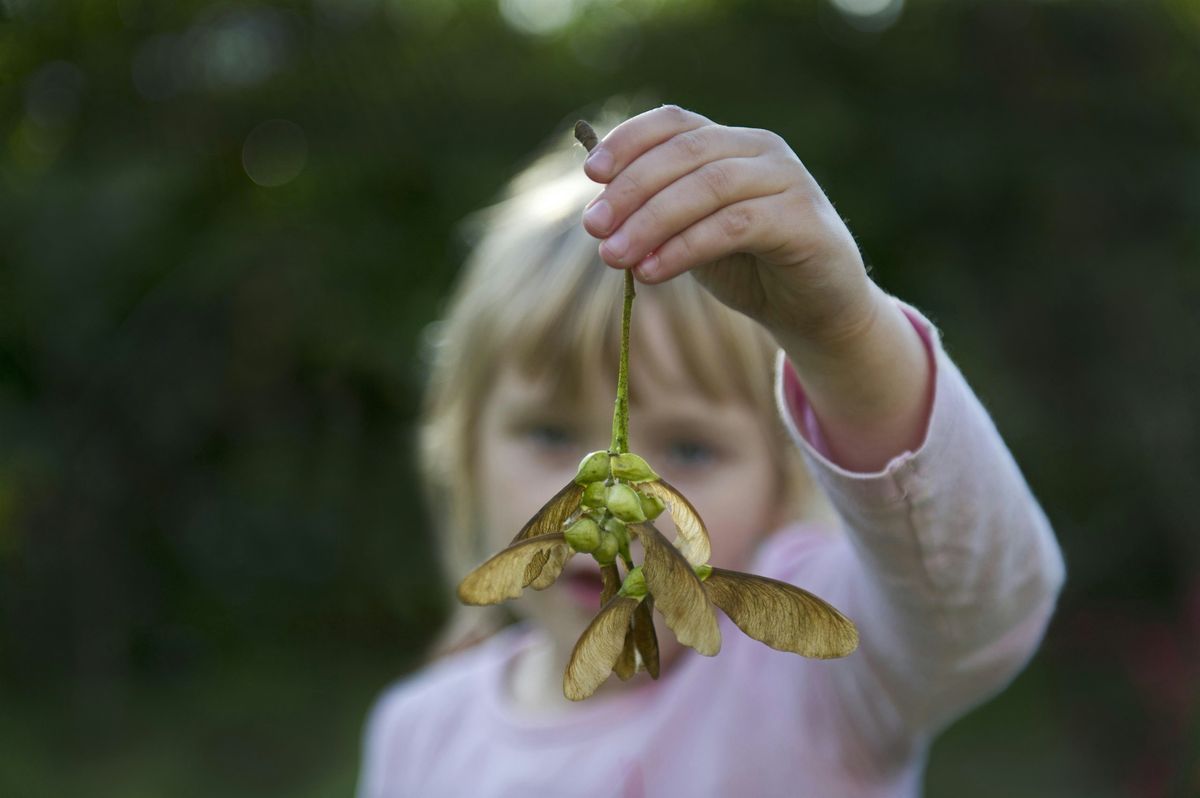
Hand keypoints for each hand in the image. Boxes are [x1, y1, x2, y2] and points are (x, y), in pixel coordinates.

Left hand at [581, 105, 879, 355]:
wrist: (815, 308)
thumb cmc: (748, 266)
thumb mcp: (691, 234)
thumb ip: (655, 215)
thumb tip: (597, 210)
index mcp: (730, 142)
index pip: (674, 122)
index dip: (628, 141)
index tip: (590, 174)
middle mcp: (760, 150)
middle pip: (685, 153)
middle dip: (631, 188)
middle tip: (593, 226)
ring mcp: (787, 180)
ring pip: (708, 187)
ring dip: (651, 221)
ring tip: (613, 255)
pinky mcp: (802, 220)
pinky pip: (734, 225)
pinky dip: (685, 247)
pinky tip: (651, 272)